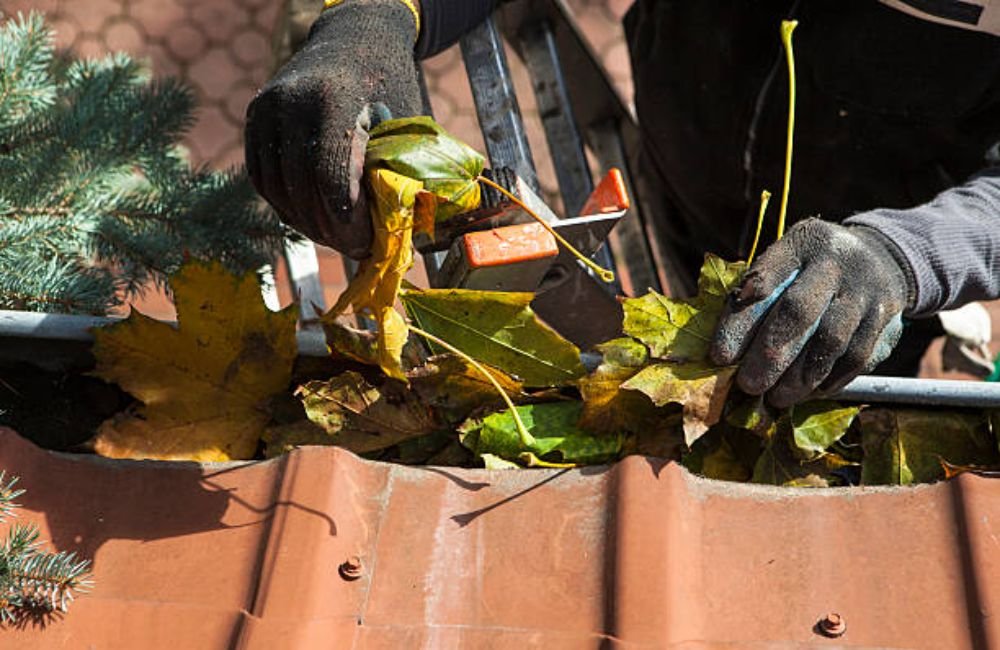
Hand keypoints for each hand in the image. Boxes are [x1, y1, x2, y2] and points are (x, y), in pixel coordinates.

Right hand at [245, 0, 422, 257]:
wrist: (354, 37)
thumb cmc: (389, 85)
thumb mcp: (403, 123)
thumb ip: (396, 172)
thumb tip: (396, 235)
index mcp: (334, 99)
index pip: (330, 174)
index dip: (347, 218)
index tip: (365, 242)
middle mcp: (291, 102)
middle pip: (302, 187)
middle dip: (329, 228)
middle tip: (355, 249)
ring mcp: (267, 108)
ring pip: (278, 188)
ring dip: (306, 222)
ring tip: (336, 238)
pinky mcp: (254, 117)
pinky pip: (262, 177)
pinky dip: (285, 205)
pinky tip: (311, 219)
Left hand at [710, 218, 912, 407]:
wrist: (883, 257)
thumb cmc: (814, 268)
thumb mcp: (788, 261)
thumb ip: (759, 293)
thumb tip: (726, 351)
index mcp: (802, 243)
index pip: (765, 278)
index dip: (740, 319)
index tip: (720, 356)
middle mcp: (837, 261)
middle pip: (798, 311)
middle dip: (770, 355)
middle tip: (749, 386)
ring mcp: (867, 289)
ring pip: (831, 340)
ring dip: (800, 377)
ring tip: (777, 398)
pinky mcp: (887, 317)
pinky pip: (857, 356)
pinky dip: (830, 380)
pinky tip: (809, 393)